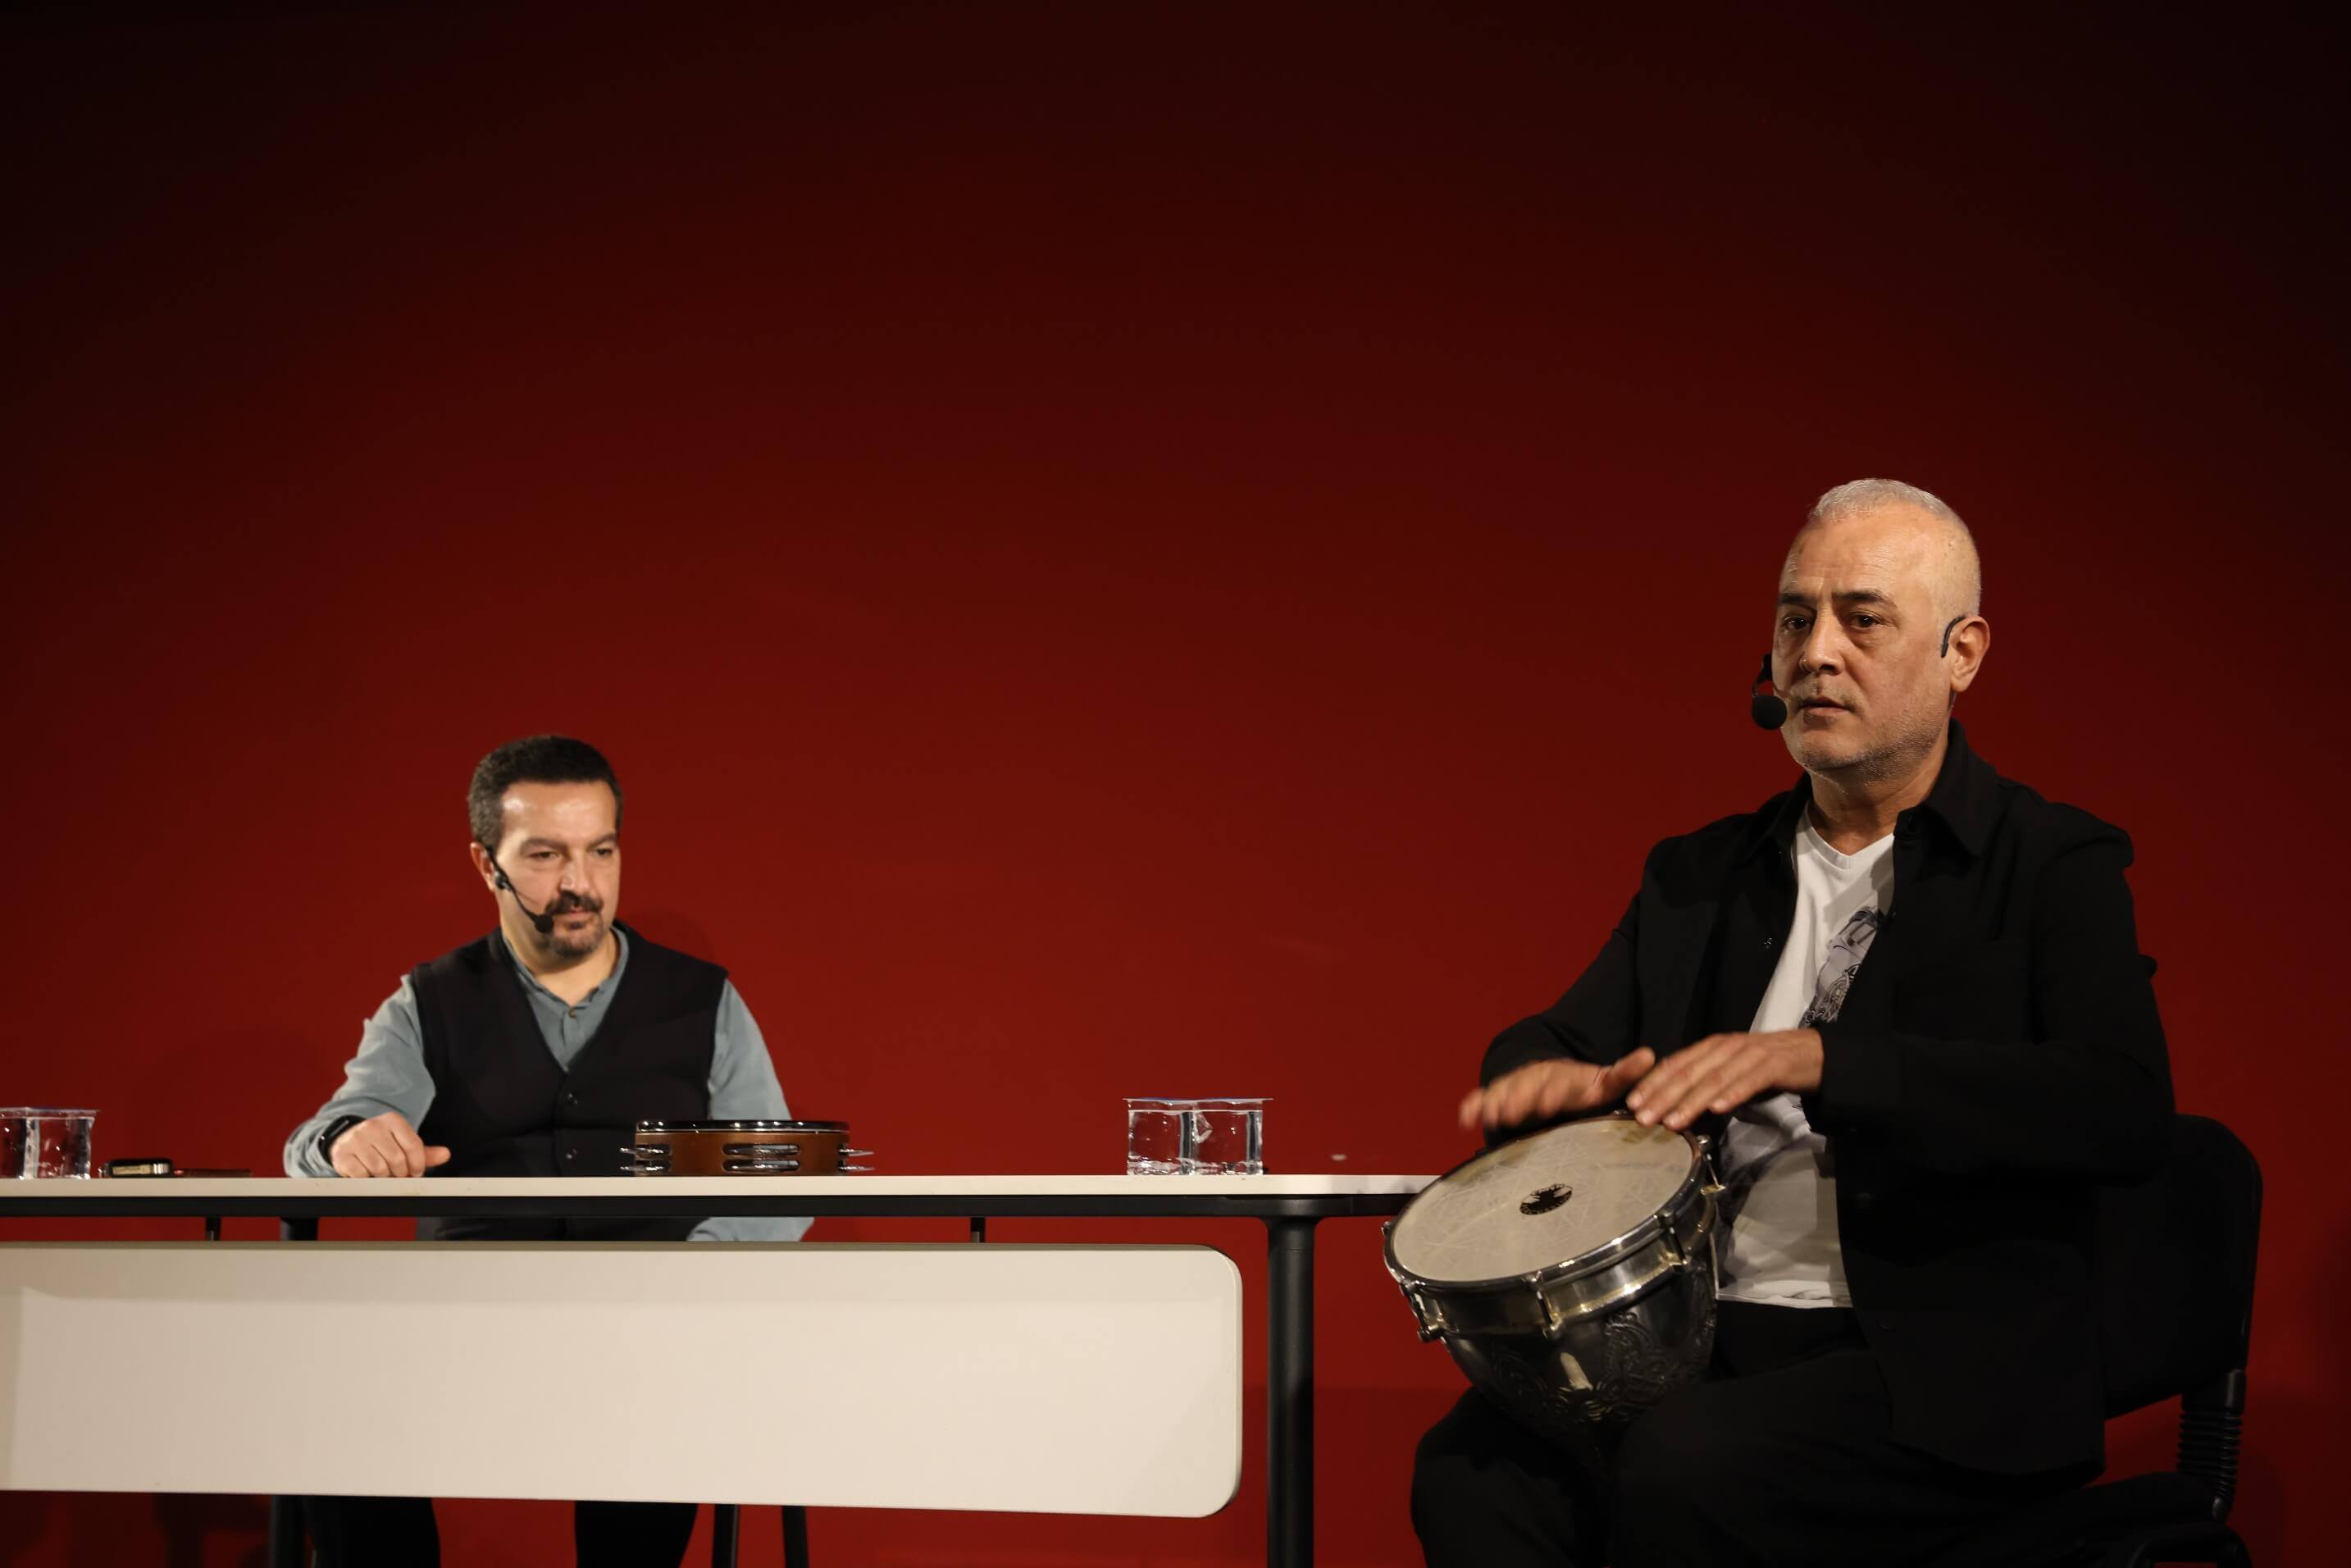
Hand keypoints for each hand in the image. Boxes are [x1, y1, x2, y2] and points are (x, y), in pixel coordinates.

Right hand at [329, 1111, 451, 1177]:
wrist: (346, 1137)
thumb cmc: (379, 1142)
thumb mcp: (402, 1142)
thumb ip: (424, 1151)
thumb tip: (445, 1154)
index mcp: (392, 1120)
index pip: (413, 1145)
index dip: (418, 1163)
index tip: (416, 1171)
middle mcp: (373, 1126)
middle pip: (397, 1159)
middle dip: (401, 1173)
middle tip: (398, 1175)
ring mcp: (356, 1140)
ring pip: (380, 1169)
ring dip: (384, 1178)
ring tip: (383, 1173)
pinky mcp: (343, 1154)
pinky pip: (362, 1175)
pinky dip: (367, 1179)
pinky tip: (367, 1172)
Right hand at [1457, 1050, 1656, 1132]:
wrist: (1555, 1079)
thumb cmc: (1583, 1087)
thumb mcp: (1607, 1080)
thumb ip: (1625, 1072)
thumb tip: (1651, 1055)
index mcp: (1564, 1079)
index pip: (1559, 1084)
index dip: (1553, 1093)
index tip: (1550, 1101)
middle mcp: (1537, 1080)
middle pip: (1525, 1088)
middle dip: (1518, 1099)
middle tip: (1511, 1112)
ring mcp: (1516, 1086)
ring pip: (1503, 1093)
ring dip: (1495, 1103)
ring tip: (1487, 1117)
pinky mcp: (1501, 1095)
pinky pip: (1485, 1098)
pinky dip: (1474, 1105)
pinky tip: (1465, 1118)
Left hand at [1624, 1029, 1824, 1130]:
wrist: (1813, 1054)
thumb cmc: (1765, 1068)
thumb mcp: (1730, 1074)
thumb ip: (1705, 1086)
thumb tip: (1673, 1109)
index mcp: (1711, 1048)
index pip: (1675, 1065)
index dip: (1652, 1084)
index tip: (1631, 1105)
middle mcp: (1726, 1047)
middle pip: (1688, 1073)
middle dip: (1662, 1097)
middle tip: (1642, 1119)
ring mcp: (1750, 1054)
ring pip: (1714, 1078)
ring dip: (1691, 1101)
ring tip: (1672, 1122)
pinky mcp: (1773, 1065)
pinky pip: (1749, 1081)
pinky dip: (1732, 1094)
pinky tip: (1718, 1110)